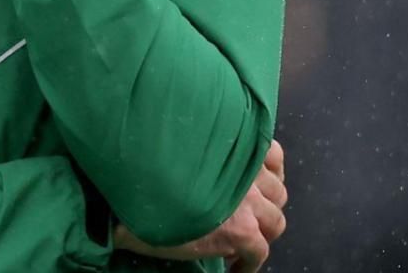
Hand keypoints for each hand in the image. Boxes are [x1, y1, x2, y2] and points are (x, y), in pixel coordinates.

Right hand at [115, 140, 286, 271]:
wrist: (130, 196)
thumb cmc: (145, 171)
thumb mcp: (181, 151)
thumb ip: (209, 156)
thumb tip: (217, 176)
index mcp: (233, 146)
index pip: (272, 156)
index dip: (268, 175)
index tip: (257, 188)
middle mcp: (246, 170)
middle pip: (277, 193)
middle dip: (266, 207)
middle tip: (249, 219)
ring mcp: (247, 201)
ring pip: (275, 222)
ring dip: (262, 233)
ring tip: (244, 243)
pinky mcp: (241, 230)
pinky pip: (260, 252)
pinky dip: (250, 264)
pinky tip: (237, 268)